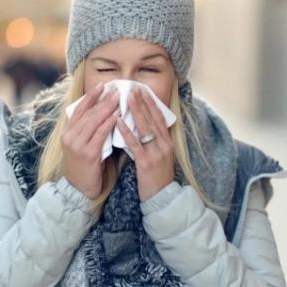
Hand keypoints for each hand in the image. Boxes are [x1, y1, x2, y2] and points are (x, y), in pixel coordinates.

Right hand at [62, 82, 119, 199]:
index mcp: (68, 133)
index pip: (79, 109)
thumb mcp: (83, 145)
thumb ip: (89, 131)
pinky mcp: (87, 154)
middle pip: (88, 113)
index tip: (101, 85)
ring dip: (107, 108)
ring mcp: (77, 145)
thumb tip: (104, 112)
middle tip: (115, 88)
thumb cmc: (85, 167)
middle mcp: (70, 136)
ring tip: (118, 97)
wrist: (79, 190)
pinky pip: (100, 134)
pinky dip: (108, 123)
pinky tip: (117, 116)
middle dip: (102, 99)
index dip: (90, 96)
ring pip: (93, 121)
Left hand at [116, 87, 174, 201]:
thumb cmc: (158, 178)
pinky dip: (127, 132)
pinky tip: (118, 122)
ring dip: (135, 112)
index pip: (160, 118)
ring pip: (145, 128)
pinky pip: (135, 144)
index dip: (151, 103)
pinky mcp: (146, 163)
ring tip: (127, 99)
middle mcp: (164, 145)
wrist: (163, 199)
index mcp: (168, 143)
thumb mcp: (161, 157)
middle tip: (133, 88)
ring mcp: (156, 153)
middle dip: (142, 103)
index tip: (142, 91)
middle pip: (153, 119)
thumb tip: (144, 127)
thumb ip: (155, 142)